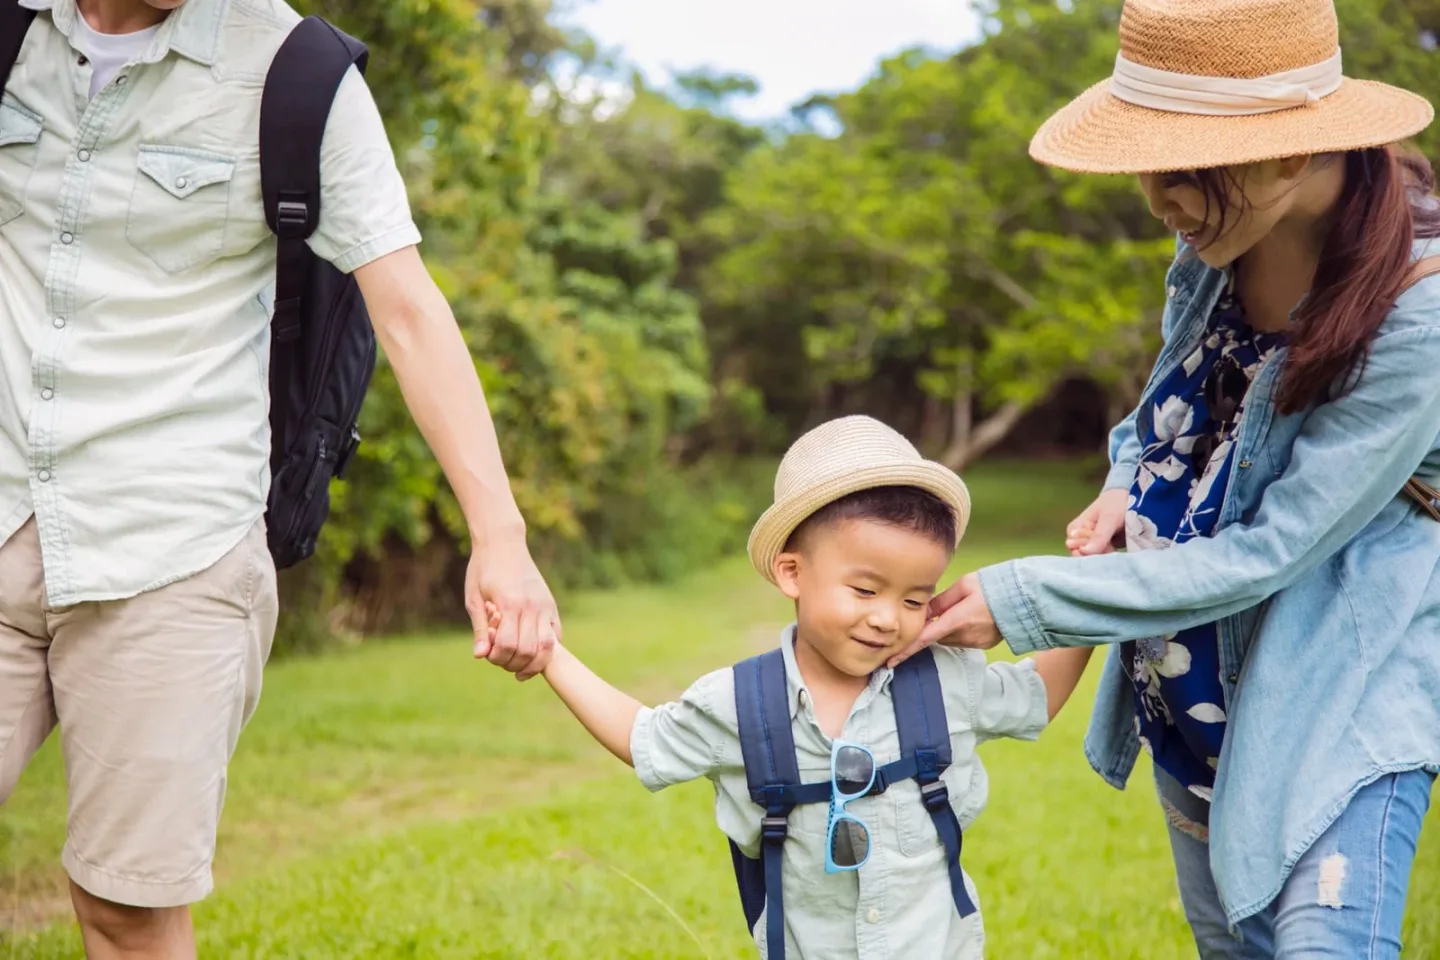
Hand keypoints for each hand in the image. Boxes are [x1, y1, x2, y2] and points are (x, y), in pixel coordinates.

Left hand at [467, 536, 559, 680]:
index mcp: (509, 604)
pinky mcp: (551, 606)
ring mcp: (544, 606)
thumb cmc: (483, 570)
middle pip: (529, 650)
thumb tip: (480, 656)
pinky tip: (533, 653)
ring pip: (548, 647)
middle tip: (502, 661)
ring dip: (533, 663)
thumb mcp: (474, 599)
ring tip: (520, 666)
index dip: (497, 657)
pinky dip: (548, 651)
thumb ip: (480, 629)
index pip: (508, 645)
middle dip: (514, 664)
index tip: (488, 654)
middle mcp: (531, 606)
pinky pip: (557, 636)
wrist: (504, 543)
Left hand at [888, 573, 1001, 667]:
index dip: (905, 650)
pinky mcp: (982, 644)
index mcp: (956, 620)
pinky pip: (962, 640)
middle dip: (931, 627)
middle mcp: (964, 635)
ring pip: (948, 639)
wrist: (1024, 599)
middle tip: (939, 611)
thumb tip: (923, 612)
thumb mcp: (963, 586)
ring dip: (946, 628)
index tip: (890, 661)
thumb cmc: (992, 586)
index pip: (924, 639)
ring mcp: (974, 642)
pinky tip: (971, 617)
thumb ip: (941, 601)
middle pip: (936, 636)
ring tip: (962, 609)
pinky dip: (959, 631)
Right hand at [1065, 487, 1127, 555]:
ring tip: (1114, 546)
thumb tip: (1083, 551)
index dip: (1087, 548)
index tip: (1102, 542)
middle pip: (1083, 556)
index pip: (1074, 547)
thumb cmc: (1115, 504)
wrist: (1133, 499)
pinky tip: (1116, 550)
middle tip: (1110, 546)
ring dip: (1105, 556)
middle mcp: (1080, 539)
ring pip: (1094, 559)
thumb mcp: (1108, 518)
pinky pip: (1103, 558)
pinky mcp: (1104, 549)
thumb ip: (1098, 536)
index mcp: (1075, 529)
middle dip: (1097, 554)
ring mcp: (1093, 545)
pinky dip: (1110, 557)